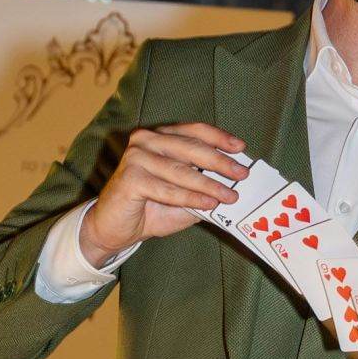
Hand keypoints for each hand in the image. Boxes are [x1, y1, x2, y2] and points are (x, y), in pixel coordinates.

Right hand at [81, 123, 247, 265]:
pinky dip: (190, 197)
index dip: (218, 138)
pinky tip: (208, 203)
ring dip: (209, 184)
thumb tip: (234, 185)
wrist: (115, 228)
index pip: (193, 131)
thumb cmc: (149, 208)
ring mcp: (136, 158)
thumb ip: (204, 187)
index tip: (240, 148)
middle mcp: (146, 141)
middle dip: (220, 161)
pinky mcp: (130, 178)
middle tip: (241, 174)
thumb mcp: (184, 196)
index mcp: (160, 137)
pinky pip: (168, 189)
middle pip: (190, 147)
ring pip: (181, 170)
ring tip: (230, 195)